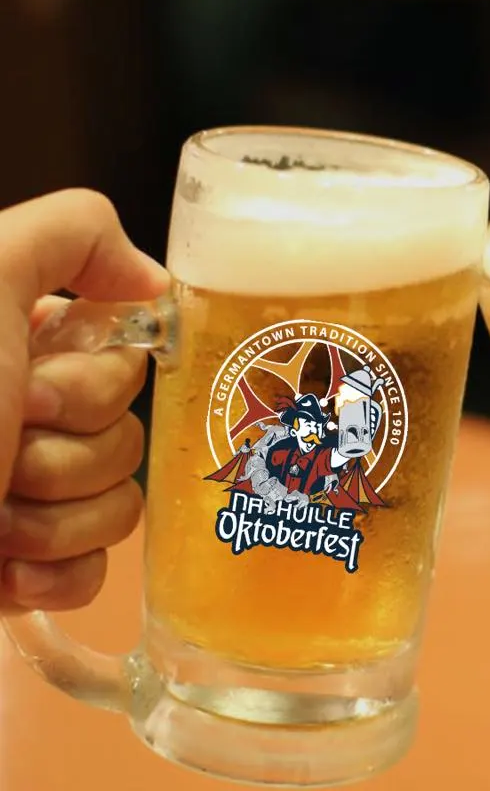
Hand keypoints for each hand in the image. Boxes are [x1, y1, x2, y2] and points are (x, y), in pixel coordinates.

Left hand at [0, 190, 167, 612]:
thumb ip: (73, 235)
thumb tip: (155, 279)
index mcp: (20, 352)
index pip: (127, 362)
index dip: (95, 383)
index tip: (32, 391)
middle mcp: (28, 419)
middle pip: (130, 434)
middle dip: (68, 454)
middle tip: (1, 454)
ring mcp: (29, 499)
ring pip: (122, 503)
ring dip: (55, 519)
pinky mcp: (27, 568)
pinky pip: (97, 568)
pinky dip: (59, 573)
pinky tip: (7, 570)